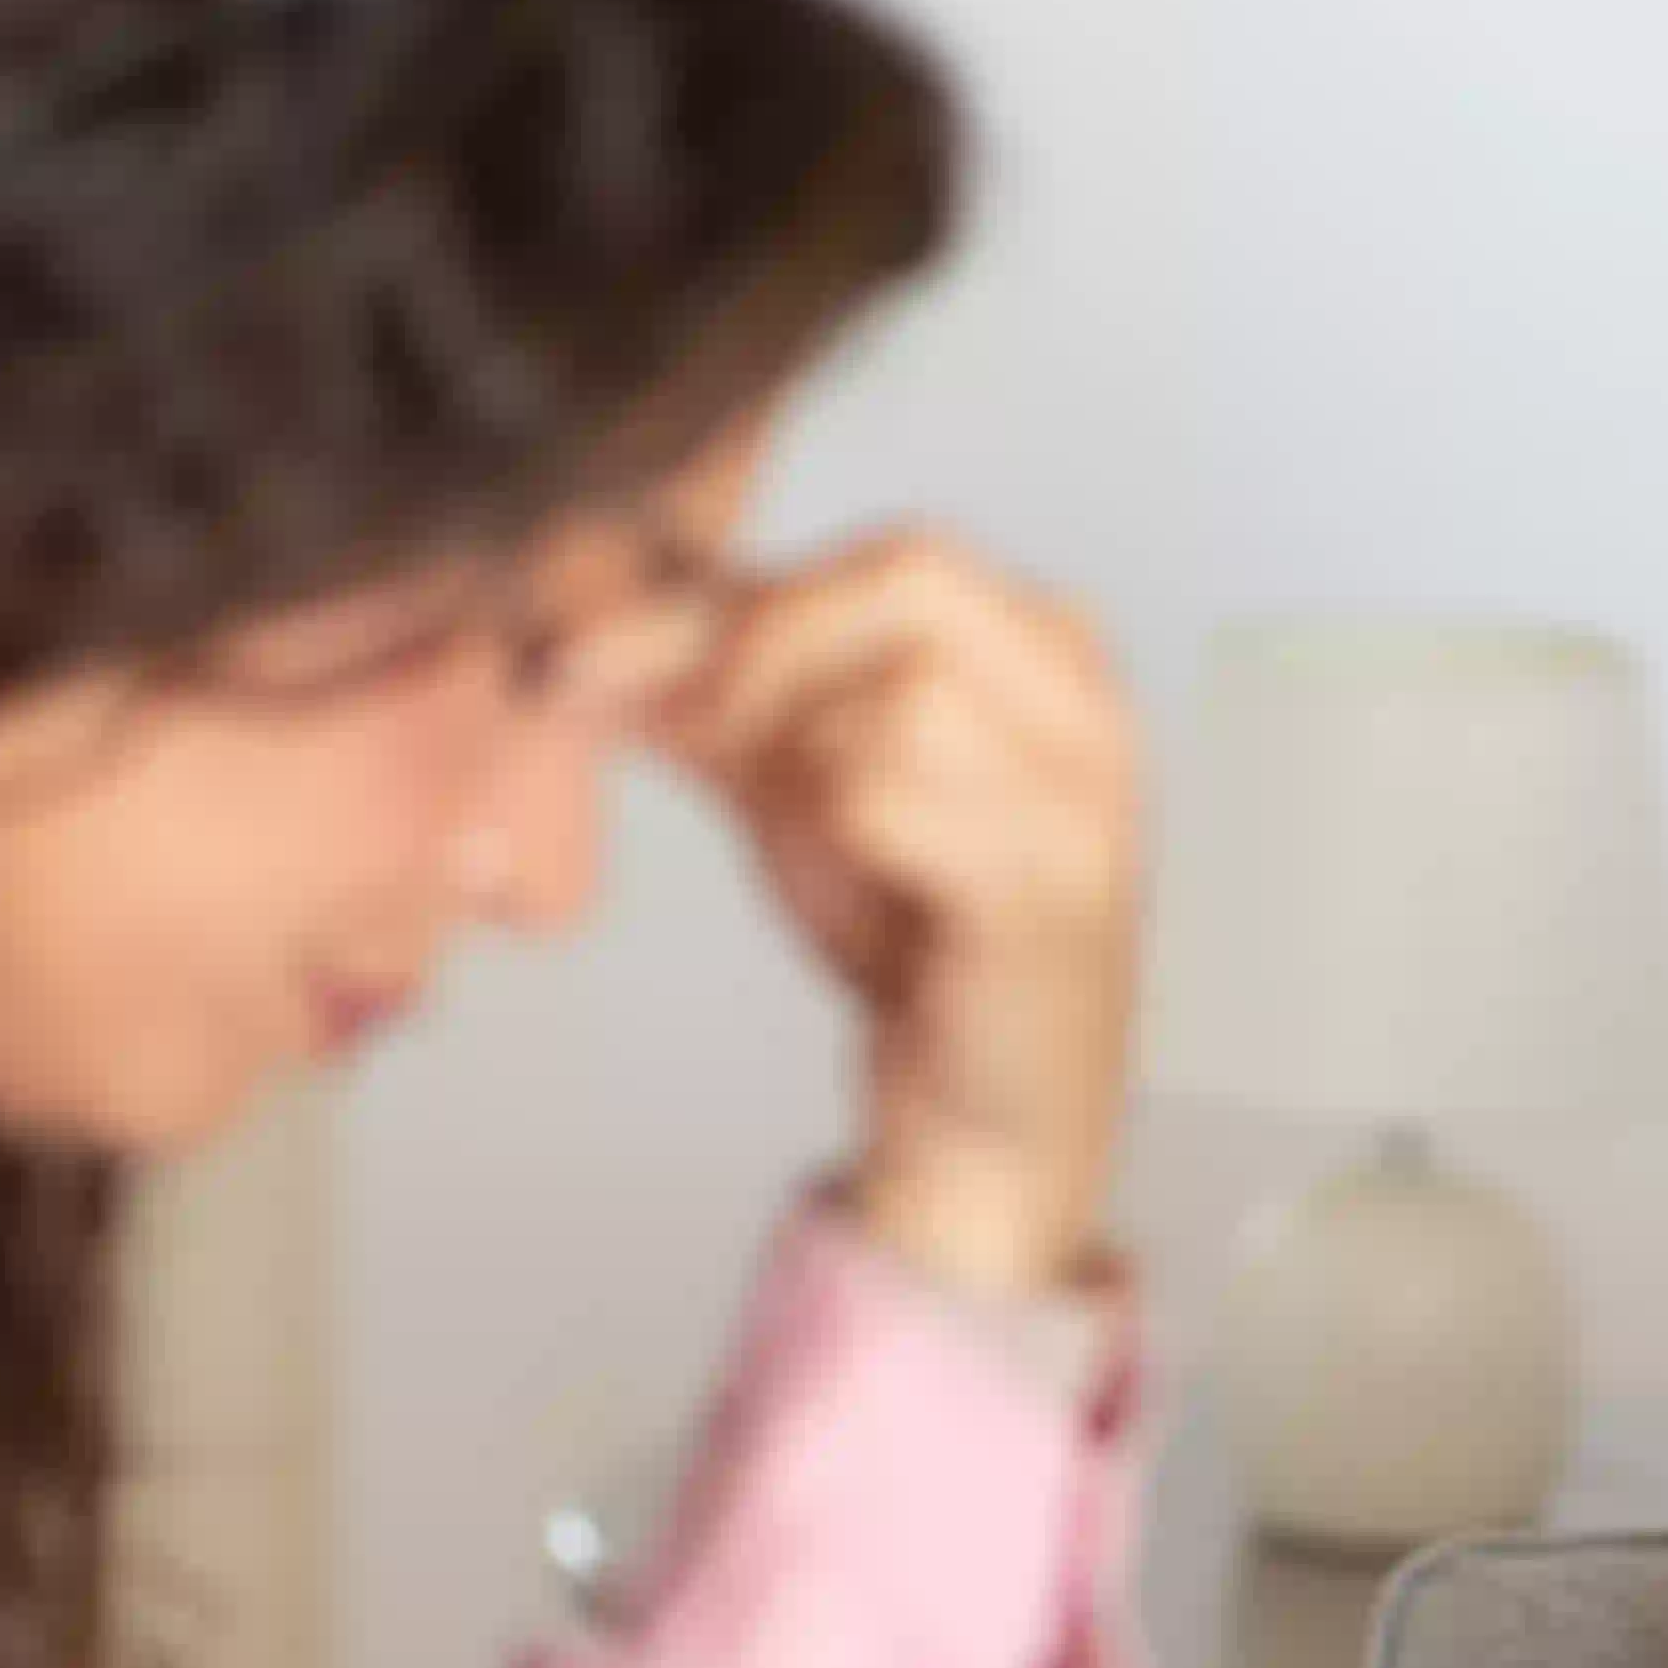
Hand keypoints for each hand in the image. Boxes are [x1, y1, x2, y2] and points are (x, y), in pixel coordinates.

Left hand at [645, 532, 1141, 1300]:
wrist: (984, 1116)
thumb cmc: (916, 939)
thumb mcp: (807, 782)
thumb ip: (722, 694)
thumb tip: (582, 625)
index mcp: (1047, 653)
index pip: (894, 550)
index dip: (743, 593)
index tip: (612, 657)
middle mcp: (1086, 708)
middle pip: (914, 574)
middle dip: (773, 642)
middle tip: (696, 727)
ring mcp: (1081, 798)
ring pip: (905, 689)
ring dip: (804, 750)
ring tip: (795, 820)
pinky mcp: (1045, 891)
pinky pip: (893, 797)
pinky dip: (832, 824)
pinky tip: (846, 877)